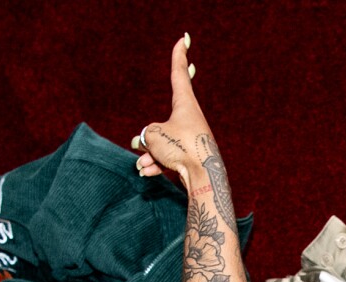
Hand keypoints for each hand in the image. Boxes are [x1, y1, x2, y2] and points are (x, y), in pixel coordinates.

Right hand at [132, 35, 212, 180]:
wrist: (202, 177)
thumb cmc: (181, 148)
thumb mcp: (154, 136)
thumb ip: (145, 135)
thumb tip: (143, 143)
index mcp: (185, 103)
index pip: (179, 74)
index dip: (179, 56)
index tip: (183, 39)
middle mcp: (190, 118)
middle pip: (168, 110)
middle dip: (157, 123)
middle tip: (180, 82)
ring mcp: (190, 137)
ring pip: (164, 140)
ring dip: (150, 154)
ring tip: (144, 165)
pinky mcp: (189, 156)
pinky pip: (168, 156)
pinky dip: (157, 164)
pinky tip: (148, 172)